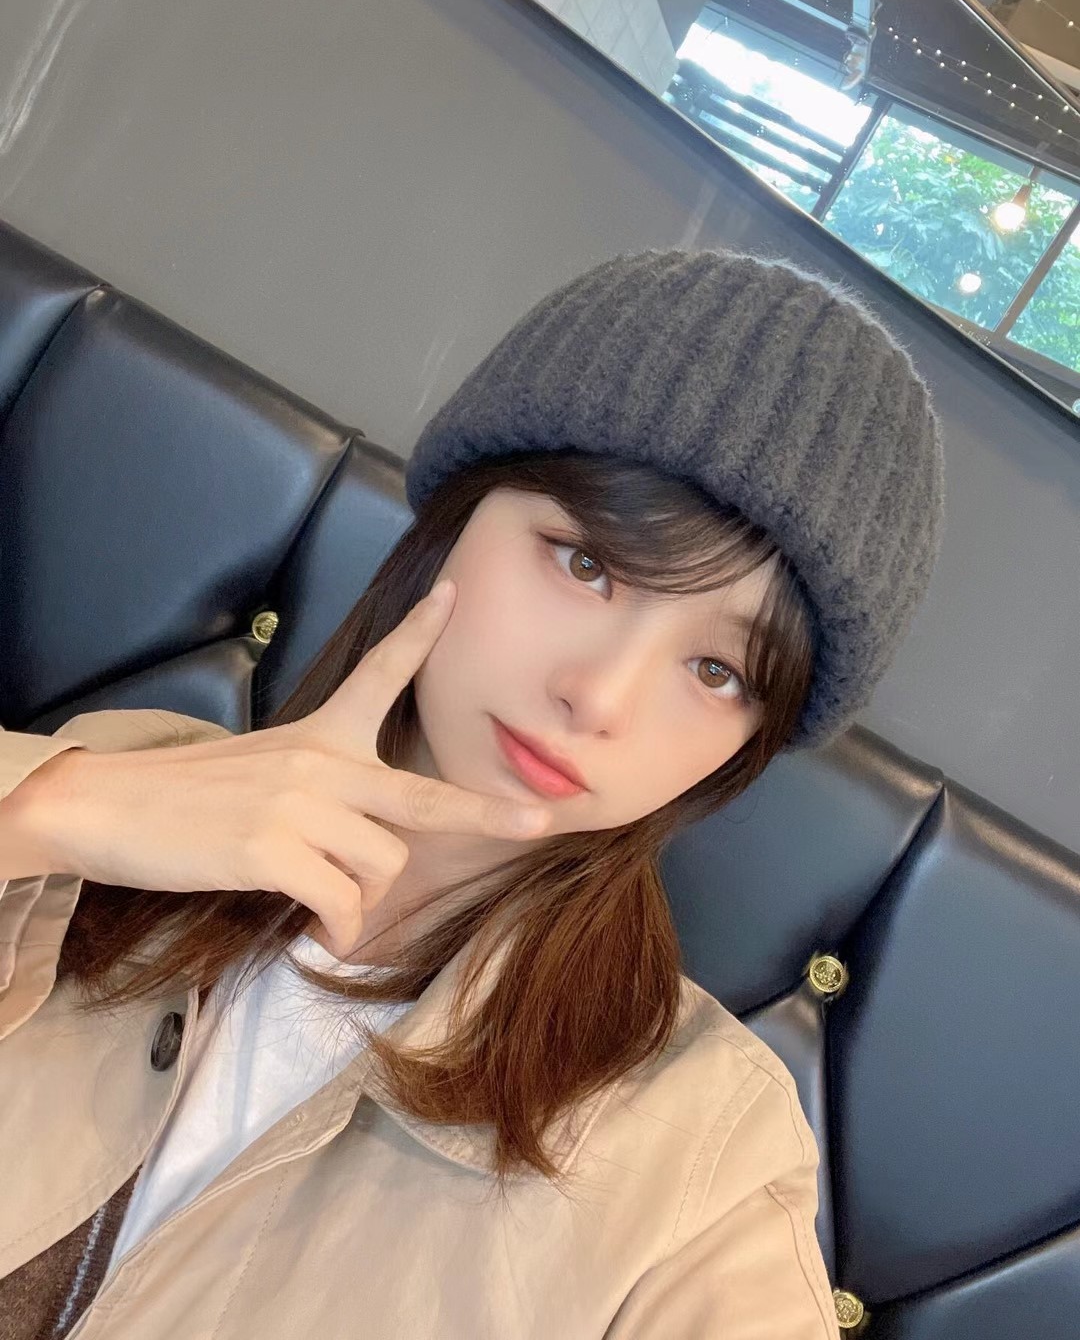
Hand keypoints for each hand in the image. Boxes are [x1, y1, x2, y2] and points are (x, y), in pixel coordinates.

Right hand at [11, 580, 551, 957]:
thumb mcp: (265, 771)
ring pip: (383, 868)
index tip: (453, 594)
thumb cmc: (187, 798)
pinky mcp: (274, 850)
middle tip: (540, 823)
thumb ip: (325, 794)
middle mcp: (321, 762)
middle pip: (424, 798)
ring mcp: (301, 805)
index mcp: (320, 734)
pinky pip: (341, 906)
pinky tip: (318, 932)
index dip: (420, 634)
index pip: (380, 673)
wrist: (108, 808)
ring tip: (327, 908)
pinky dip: (338, 931)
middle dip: (489, 814)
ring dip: (363, 901)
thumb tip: (368, 853)